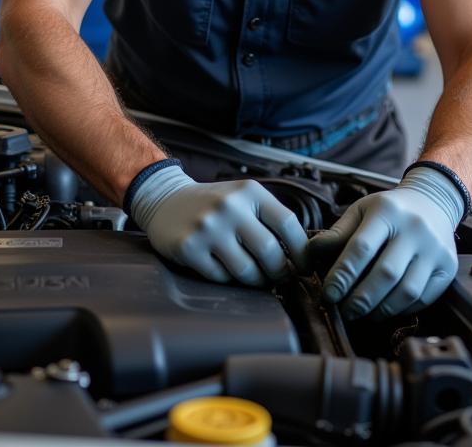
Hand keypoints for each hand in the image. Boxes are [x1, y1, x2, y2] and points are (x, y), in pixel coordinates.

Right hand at [127, 163, 308, 286]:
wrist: (166, 200)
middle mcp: (229, 206)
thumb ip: (270, 219)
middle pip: (270, 252)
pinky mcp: (189, 248)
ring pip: (246, 271)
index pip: (287, 223)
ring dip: (256, 280)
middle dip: (280, 272)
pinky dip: (228, 280)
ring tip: (256, 277)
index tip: (305, 267)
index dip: (302, 251)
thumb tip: (304, 255)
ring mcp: (208, 228)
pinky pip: (221, 278)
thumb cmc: (215, 204)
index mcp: (249, 192)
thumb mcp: (244, 198)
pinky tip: (224, 269)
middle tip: (280, 278)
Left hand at [307, 166, 462, 319]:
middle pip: (385, 274)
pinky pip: (423, 298)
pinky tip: (386, 308)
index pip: (361, 248)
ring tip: (363, 313)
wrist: (433, 202)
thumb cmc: (390, 210)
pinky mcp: (447, 268)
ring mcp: (434, 249)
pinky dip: (401, 309)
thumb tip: (310, 254)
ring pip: (406, 291)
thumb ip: (337, 232)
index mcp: (387, 211)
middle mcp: (415, 229)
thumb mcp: (361, 210)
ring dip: (381, 309)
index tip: (329, 294)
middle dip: (361, 299)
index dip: (342, 275)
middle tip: (344, 310)